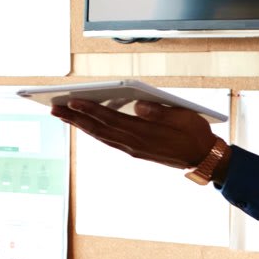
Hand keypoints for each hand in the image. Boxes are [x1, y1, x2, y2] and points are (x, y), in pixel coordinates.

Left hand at [50, 99, 212, 169]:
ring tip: (62, 114)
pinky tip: (86, 124)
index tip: (72, 100)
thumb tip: (137, 105)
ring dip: (80, 125)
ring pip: (101, 136)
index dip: (90, 110)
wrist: (204, 158)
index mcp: (145, 133)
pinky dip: (94, 131)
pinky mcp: (135, 151)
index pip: (111, 119)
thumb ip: (159, 112)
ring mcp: (133, 149)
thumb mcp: (183, 117)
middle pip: (99, 129)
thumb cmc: (196, 133)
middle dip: (75, 118)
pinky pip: (109, 140)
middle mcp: (134, 144)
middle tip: (54, 108)